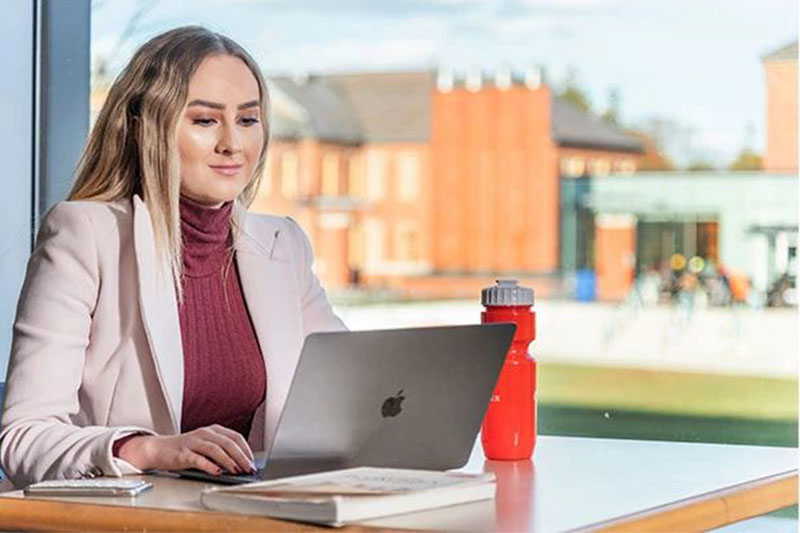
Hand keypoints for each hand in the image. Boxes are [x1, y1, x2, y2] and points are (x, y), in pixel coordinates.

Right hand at [116, 424, 255, 474]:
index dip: (246, 449)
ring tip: (237, 471)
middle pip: (228, 443)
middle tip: (249, 468)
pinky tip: (217, 472)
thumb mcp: (206, 446)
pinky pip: (198, 459)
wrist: (158, 449)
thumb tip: (241, 465)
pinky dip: (209, 465)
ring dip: (229, 461)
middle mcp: (205, 434)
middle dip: (241, 457)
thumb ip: (221, 452)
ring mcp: (193, 442)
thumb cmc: (185, 449)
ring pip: (215, 449)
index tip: (253, 462)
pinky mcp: (183, 453)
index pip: (235, 437)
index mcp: (213, 430)